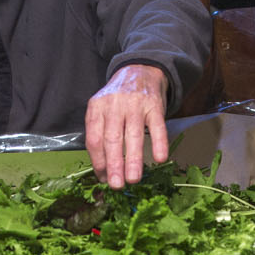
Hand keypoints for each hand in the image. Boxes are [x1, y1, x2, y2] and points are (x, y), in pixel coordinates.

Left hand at [86, 63, 168, 189]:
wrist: (139, 70)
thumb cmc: (117, 99)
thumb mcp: (101, 110)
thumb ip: (100, 135)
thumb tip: (103, 170)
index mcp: (97, 108)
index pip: (94, 138)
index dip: (98, 161)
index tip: (103, 178)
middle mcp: (114, 105)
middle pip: (112, 139)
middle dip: (113, 164)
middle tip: (116, 184)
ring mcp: (135, 104)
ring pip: (133, 135)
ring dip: (133, 159)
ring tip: (133, 179)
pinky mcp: (154, 105)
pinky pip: (157, 126)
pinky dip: (159, 143)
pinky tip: (160, 159)